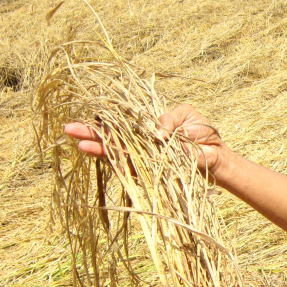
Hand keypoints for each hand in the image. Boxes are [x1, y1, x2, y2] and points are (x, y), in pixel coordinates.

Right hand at [64, 104, 228, 176]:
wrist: (217, 156)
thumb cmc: (202, 133)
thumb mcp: (184, 115)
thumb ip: (166, 119)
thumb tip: (154, 134)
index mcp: (147, 126)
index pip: (120, 121)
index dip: (103, 119)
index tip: (83, 115)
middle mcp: (142, 142)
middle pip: (112, 137)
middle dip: (91, 133)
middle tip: (69, 129)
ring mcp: (145, 157)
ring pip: (116, 152)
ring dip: (98, 148)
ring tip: (79, 143)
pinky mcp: (152, 171)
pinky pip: (131, 167)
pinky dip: (118, 162)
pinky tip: (101, 156)